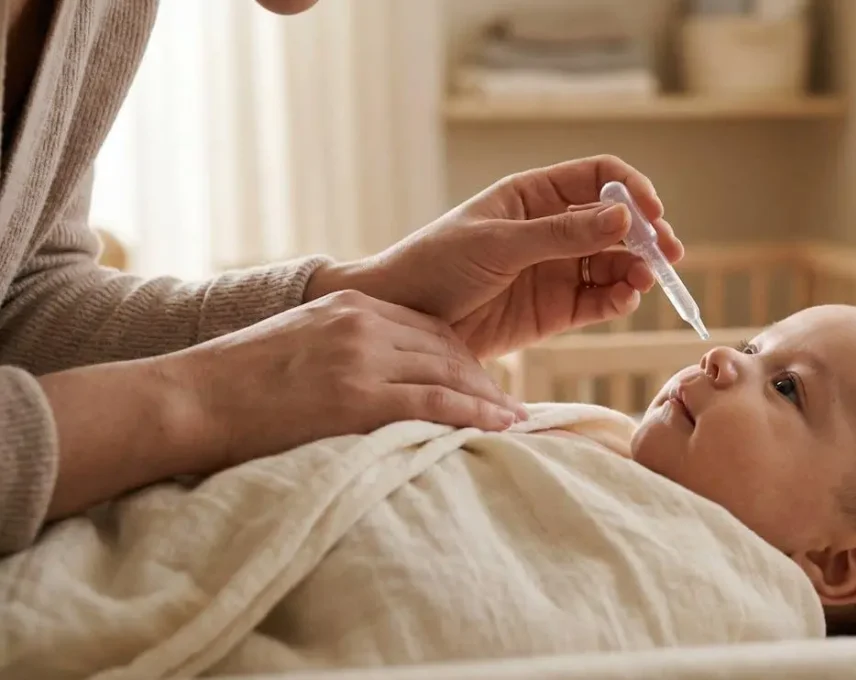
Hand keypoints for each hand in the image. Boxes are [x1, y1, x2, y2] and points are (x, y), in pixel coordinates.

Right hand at [163, 290, 525, 471]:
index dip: (461, 356)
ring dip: (489, 399)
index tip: (484, 381)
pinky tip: (499, 427)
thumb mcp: (295, 345)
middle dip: (482, 378)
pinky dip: (474, 415)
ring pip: (448, 371)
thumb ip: (338, 349)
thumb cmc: (232, 385)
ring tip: (516, 422)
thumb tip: (370, 381)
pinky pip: (434, 403)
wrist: (185, 400)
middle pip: (445, 346)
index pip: (426, 326)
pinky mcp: (356, 397)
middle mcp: (360, 321)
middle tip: (510, 407)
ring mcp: (359, 357)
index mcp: (347, 302)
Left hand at [305, 155, 684, 359]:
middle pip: (617, 223)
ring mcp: (556, 270)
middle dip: (647, 236)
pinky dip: (619, 300)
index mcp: (533, 196)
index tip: (651, 213)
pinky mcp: (556, 311)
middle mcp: (552, 229)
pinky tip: (625, 300)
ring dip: (636, 270)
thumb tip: (622, 218)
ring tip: (642, 282)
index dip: (631, 189)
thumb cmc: (435, 265)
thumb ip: (560, 235)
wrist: (402, 323)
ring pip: (615, 263)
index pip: (598, 177)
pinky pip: (600, 301)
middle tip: (669, 256)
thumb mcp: (497, 244)